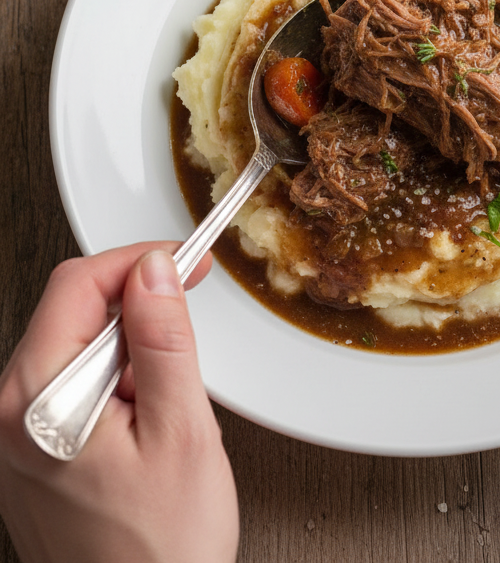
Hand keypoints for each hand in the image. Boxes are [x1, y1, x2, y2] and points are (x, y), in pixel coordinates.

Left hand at [0, 244, 238, 562]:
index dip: (138, 261)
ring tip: (164, 401)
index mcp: (35, 401)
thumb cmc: (160, 552)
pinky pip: (68, 386)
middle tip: (187, 317)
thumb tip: (154, 269)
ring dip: (126, 349)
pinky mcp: (27, 455)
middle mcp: (8, 415)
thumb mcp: (181, 430)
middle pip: (70, 311)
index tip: (184, 262)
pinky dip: (112, 382)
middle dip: (135, 307)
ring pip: (72, 347)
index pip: (78, 284)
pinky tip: (142, 421)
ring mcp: (13, 438)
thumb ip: (164, 339)